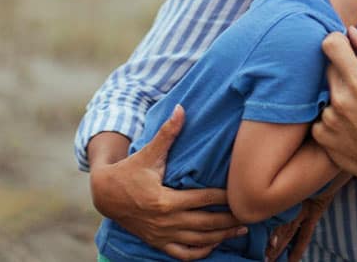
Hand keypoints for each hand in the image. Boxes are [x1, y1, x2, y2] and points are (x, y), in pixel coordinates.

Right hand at [88, 106, 247, 259]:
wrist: (105, 195)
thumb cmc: (129, 171)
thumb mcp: (148, 153)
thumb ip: (167, 133)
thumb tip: (181, 109)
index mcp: (165, 200)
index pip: (203, 199)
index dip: (225, 196)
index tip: (242, 192)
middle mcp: (165, 221)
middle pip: (206, 224)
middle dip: (230, 220)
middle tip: (251, 214)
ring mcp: (161, 235)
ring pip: (198, 241)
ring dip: (222, 237)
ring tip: (241, 230)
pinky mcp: (157, 242)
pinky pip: (182, 254)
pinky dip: (200, 252)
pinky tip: (214, 245)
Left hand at [313, 31, 356, 182]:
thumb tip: (352, 32)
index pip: (331, 44)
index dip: (337, 42)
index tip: (344, 48)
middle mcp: (340, 98)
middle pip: (328, 68)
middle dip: (342, 71)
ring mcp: (328, 118)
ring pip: (326, 93)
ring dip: (339, 96)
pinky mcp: (320, 135)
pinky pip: (321, 116)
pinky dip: (333, 118)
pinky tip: (350, 127)